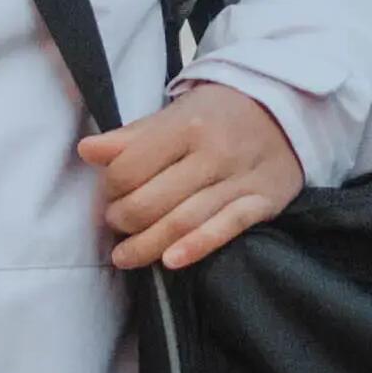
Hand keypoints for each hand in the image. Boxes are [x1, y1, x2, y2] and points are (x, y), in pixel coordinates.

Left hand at [78, 84, 300, 270]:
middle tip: (115, 225)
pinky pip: (227, 229)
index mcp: (186, 125)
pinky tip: (171, 262)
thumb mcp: (175, 114)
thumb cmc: (219, 116)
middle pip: (153, 200)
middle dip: (124, 219)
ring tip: (124, 256)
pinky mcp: (263, 201)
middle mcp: (214, 151)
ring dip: (147, 245)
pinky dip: (197, 247)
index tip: (110, 195)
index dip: (111, 187)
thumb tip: (87, 151)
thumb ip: (131, 138)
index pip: (131, 167)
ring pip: (184, 220)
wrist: (284, 110)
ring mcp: (241, 178)